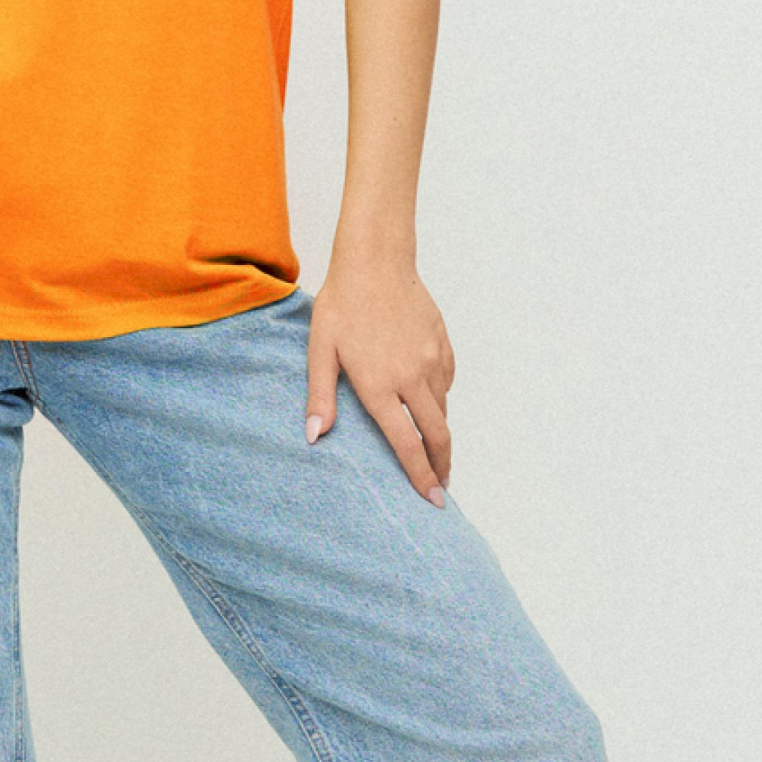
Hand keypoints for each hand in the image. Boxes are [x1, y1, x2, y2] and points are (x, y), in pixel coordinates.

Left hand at [304, 253, 454, 504]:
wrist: (375, 262)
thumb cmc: (342, 305)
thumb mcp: (320, 351)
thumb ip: (320, 396)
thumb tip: (314, 436)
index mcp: (379, 384)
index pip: (406, 443)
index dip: (419, 476)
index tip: (431, 499)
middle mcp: (411, 376)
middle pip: (437, 435)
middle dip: (442, 467)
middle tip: (441, 487)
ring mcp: (432, 360)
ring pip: (443, 409)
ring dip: (439, 434)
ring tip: (433, 450)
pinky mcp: (443, 344)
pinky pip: (446, 382)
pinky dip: (440, 398)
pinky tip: (428, 401)